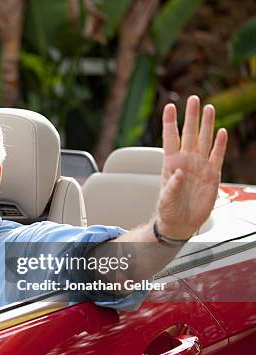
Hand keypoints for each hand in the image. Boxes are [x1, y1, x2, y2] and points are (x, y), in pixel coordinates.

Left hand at [156, 95, 227, 239]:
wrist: (181, 222)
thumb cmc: (169, 210)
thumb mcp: (166, 199)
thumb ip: (172, 186)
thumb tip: (177, 173)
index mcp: (170, 163)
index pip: (170, 138)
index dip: (169, 122)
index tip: (169, 106)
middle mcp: (186, 161)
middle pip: (189, 134)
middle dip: (191, 116)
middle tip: (193, 99)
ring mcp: (199, 166)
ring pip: (204, 140)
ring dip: (206, 124)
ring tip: (209, 108)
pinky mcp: (212, 175)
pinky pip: (217, 156)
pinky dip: (220, 144)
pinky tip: (222, 132)